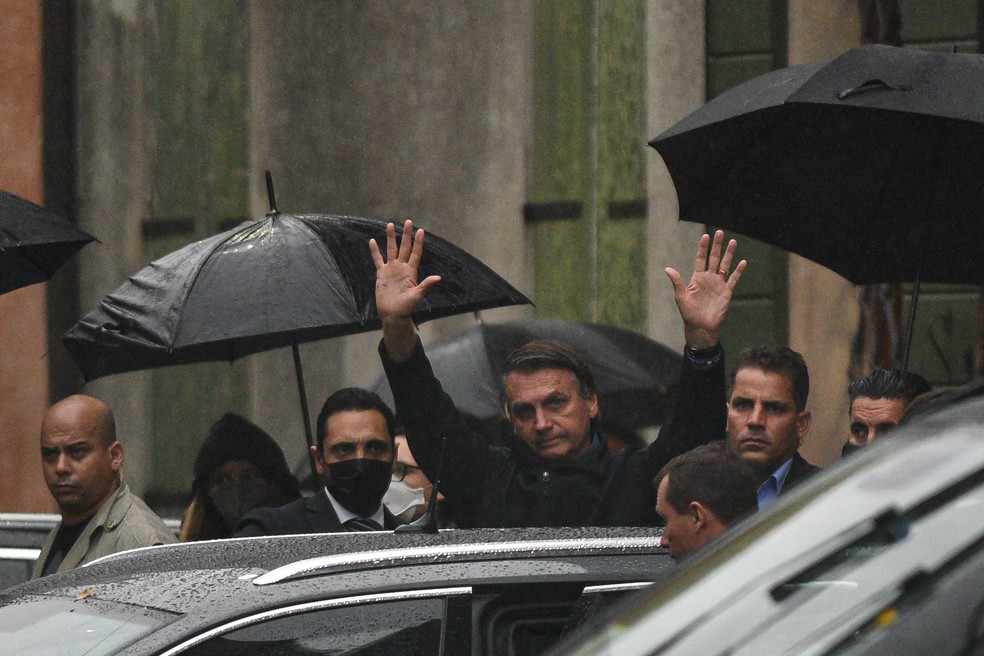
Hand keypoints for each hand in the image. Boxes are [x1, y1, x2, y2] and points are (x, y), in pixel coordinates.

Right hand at [370, 220, 440, 361]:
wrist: (393, 314)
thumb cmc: (406, 307)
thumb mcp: (417, 295)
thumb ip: (426, 285)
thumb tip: (438, 278)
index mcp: (411, 271)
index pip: (416, 253)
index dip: (418, 242)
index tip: (420, 230)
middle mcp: (402, 267)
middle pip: (404, 247)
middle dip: (406, 235)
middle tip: (408, 221)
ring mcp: (391, 269)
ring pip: (391, 250)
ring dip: (391, 238)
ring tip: (390, 225)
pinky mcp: (381, 274)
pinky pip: (378, 260)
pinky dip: (375, 251)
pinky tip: (373, 241)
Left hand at [664, 230, 745, 348]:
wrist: (701, 327)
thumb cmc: (689, 313)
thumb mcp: (680, 297)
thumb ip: (677, 282)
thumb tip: (667, 268)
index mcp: (697, 278)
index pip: (701, 259)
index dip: (703, 248)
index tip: (705, 236)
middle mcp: (709, 278)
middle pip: (714, 258)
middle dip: (717, 246)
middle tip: (720, 232)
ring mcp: (719, 284)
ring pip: (725, 265)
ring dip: (729, 254)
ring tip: (733, 242)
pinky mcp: (727, 292)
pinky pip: (734, 279)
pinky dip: (738, 271)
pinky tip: (743, 262)